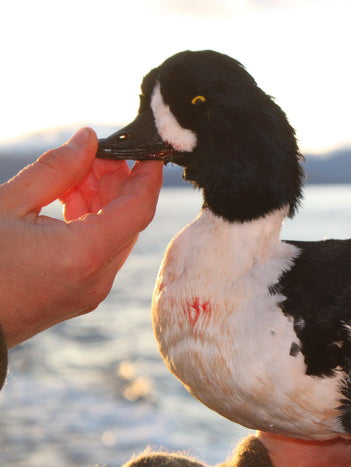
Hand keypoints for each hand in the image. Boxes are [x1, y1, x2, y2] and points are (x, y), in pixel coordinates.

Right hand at [0, 128, 162, 346]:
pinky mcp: (78, 298)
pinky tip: (68, 201)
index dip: (147, 176)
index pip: (139, 208)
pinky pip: (100, 254)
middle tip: (96, 154)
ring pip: (114, 237)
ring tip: (75, 174)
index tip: (148, 151)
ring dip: (102, 202)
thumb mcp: (8, 205)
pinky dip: (92, 224)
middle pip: (127, 221)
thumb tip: (87, 139)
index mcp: (84, 254)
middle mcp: (97, 278)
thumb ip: (54, 170)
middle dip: (117, 183)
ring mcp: (90, 292)